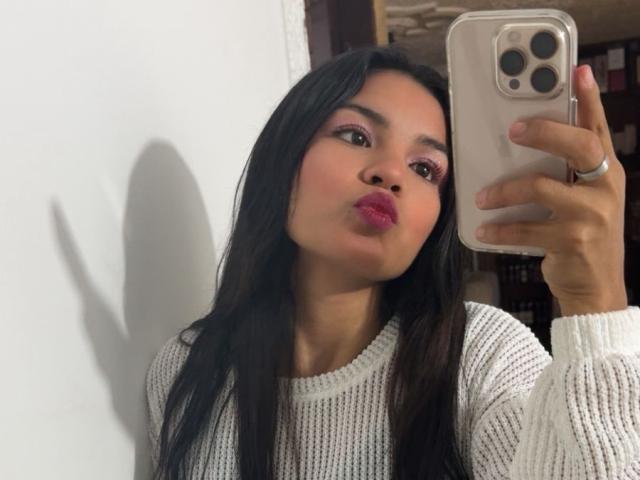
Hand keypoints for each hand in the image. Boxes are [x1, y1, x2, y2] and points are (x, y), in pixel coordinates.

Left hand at [473, 65, 627, 316]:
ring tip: (481, 196)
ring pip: (542, 188)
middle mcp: (605, 188)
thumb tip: (520, 150)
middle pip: (579, 147)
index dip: (590, 100)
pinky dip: (500, 229)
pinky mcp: (572, 241)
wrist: (596, 289)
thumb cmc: (583, 237)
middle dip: (545, 132)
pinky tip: (484, 229)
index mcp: (607, 173)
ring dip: (505, 190)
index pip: (600, 129)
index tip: (578, 71)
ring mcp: (592, 216)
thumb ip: (566, 176)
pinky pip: (526, 228)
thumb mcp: (584, 201)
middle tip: (513, 129)